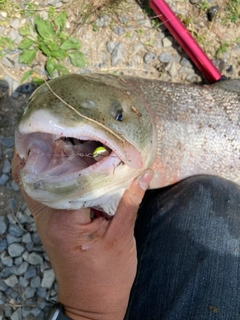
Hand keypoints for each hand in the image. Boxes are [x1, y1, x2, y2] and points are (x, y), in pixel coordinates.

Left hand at [12, 152, 152, 319]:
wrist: (91, 304)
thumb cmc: (108, 276)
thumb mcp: (122, 237)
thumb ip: (130, 201)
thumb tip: (144, 173)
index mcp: (64, 219)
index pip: (69, 176)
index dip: (83, 155)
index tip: (97, 139)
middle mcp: (47, 217)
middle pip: (45, 175)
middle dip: (57, 152)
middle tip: (75, 134)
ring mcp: (44, 221)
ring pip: (38, 182)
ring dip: (51, 163)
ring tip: (69, 144)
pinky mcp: (48, 224)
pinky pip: (44, 193)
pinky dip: (52, 178)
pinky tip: (67, 168)